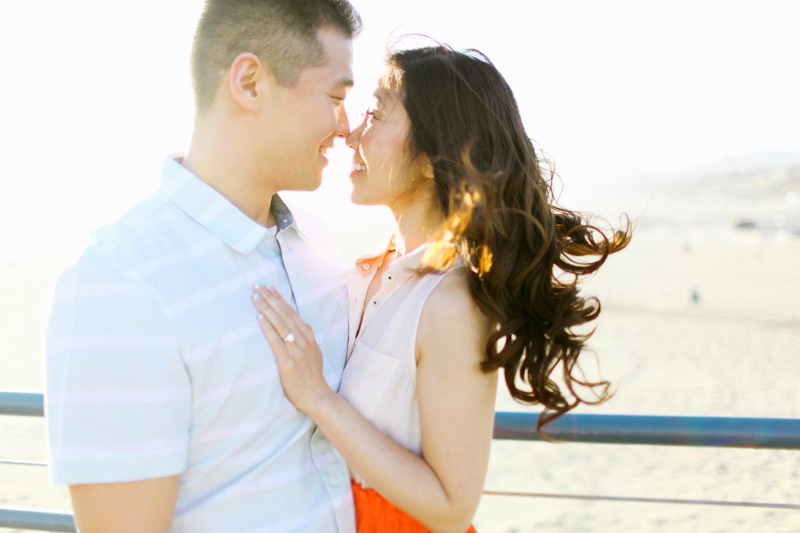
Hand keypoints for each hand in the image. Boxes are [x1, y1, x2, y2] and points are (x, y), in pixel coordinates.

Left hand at [252, 285, 332, 414]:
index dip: (280, 299)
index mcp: (308, 337)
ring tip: (255, 297)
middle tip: (257, 286)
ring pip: (280, 324)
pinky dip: (268, 329)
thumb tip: (302, 324)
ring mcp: (296, 351)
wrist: (317, 396)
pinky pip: (276, 342)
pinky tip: (259, 318)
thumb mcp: (314, 352)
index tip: (269, 287)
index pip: (292, 312)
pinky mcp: (288, 362)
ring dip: (267, 309)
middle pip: (284, 314)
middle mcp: (303, 340)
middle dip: (270, 298)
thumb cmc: (312, 376)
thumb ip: (307, 338)